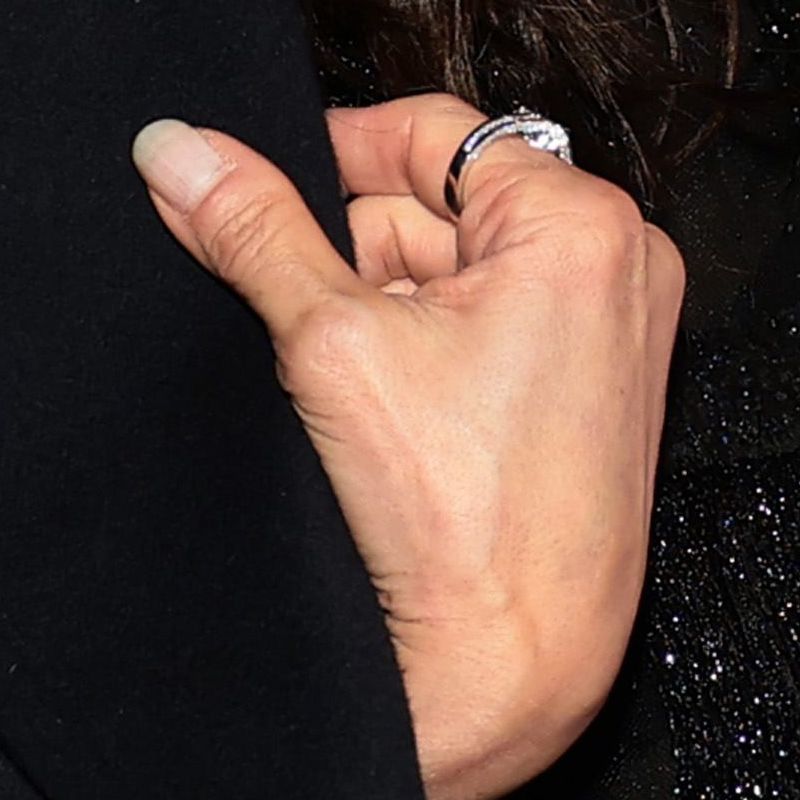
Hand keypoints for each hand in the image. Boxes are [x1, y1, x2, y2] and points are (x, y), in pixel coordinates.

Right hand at [131, 96, 681, 799]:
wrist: (509, 666)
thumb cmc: (454, 518)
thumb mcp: (331, 340)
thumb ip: (251, 227)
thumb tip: (177, 148)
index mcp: (585, 224)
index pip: (431, 133)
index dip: (329, 157)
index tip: (252, 189)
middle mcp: (622, 265)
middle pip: (441, 204)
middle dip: (353, 250)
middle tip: (292, 309)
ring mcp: (614, 333)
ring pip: (457, 272)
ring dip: (382, 306)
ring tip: (345, 382)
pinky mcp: (591, 395)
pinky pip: (490, 330)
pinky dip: (423, 353)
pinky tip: (382, 412)